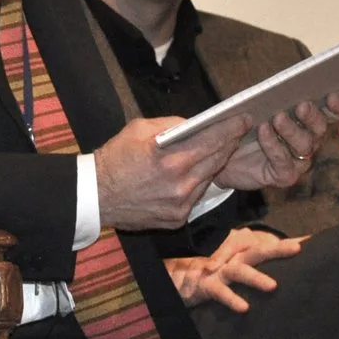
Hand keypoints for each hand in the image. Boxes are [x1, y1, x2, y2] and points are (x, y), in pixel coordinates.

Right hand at [94, 115, 246, 229]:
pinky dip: (197, 182)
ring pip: (209, 178)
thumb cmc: (113, 159)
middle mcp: (180, 184)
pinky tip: (195, 173)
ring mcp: (181, 204)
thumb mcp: (137, 130)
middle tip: (238, 132)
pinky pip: (196, 196)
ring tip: (219, 150)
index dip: (231, 128)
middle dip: (229, 143)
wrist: (94, 196)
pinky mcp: (177, 218)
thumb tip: (194, 125)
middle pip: (217, 159)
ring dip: (215, 163)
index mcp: (170, 159)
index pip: (213, 140)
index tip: (243, 120)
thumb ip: (170, 126)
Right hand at [166, 229, 307, 311]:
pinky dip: (231, 298)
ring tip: (273, 287)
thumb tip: (291, 258)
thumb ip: (257, 263)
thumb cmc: (209, 272)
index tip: (307, 242)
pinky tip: (244, 307)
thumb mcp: (236, 266)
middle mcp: (230, 257)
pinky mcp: (205, 284)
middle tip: (297, 248)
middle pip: (255, 250)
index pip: (263, 245)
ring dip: (255, 277)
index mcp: (239, 252)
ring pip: (238, 270)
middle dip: (276, 249)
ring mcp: (217, 271)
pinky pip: (219, 292)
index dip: (283, 243)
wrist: (173, 277)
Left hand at [215, 92, 338, 190]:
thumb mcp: (250, 108)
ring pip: (305, 145)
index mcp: (307, 120)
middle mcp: (308, 140)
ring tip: (277, 117)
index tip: (333, 95)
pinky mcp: (284, 175)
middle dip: (314, 116)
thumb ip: (262, 101)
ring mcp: (298, 160)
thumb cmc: (240, 127)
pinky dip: (273, 145)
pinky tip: (263, 131)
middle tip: (302, 106)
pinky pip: (284, 162)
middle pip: (321, 128)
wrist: (217, 157)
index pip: (336, 113)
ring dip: (291, 130)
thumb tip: (268, 96)